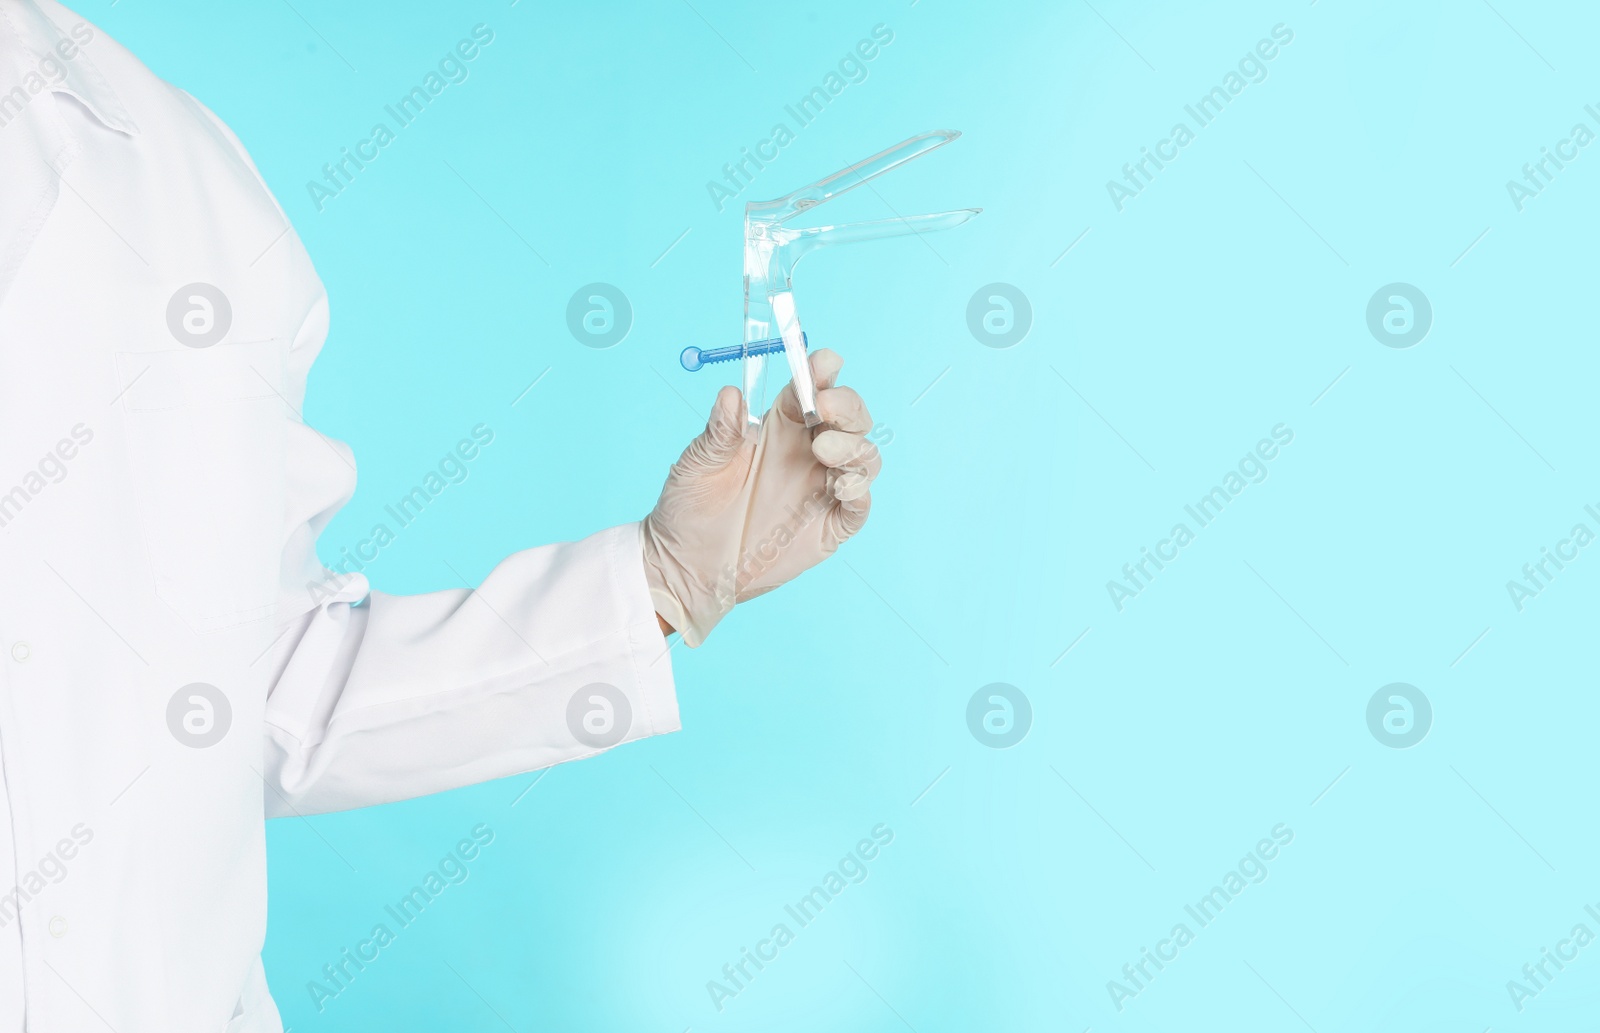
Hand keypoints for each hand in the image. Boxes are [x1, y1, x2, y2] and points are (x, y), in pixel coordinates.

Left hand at [640, 349, 880, 645]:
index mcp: (778, 427)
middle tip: (825, 408)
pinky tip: (840, 485)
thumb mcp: (698, 465)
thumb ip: (720, 431)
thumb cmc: (689, 510)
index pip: (811, 389)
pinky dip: (860, 489)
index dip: (821, 372)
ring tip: (825, 451)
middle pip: (849, 417)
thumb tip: (730, 394)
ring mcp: (821, 488)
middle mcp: (806, 453)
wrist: (687, 568)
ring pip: (864, 455)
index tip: (821, 364)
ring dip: (854, 445)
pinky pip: (859, 504)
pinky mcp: (829, 526)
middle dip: (848, 406)